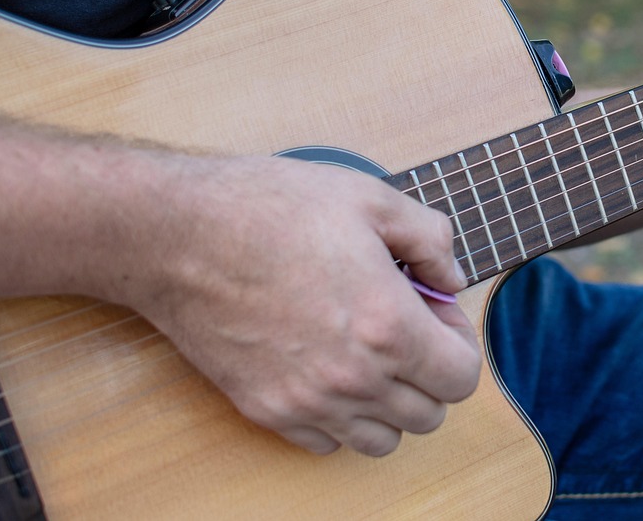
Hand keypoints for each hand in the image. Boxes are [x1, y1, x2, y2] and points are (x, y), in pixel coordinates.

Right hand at [115, 155, 480, 456]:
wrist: (179, 234)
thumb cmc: (272, 209)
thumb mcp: (372, 199)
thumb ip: (431, 240)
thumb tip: (451, 279)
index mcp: (389, 326)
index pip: (462, 378)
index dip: (458, 341)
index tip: (432, 310)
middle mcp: (354, 378)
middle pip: (429, 414)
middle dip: (430, 371)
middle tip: (403, 325)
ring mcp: (307, 401)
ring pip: (382, 439)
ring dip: (390, 401)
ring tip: (367, 350)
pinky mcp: (266, 411)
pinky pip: (328, 443)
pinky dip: (340, 417)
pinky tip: (327, 367)